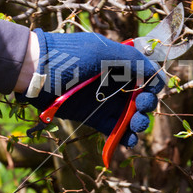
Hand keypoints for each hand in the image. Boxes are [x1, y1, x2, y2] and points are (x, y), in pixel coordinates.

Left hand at [16, 29, 164, 146]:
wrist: (36, 72)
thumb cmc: (69, 56)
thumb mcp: (103, 52)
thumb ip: (132, 61)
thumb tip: (156, 74)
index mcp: (120, 62)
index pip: (147, 75)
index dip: (154, 84)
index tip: (151, 90)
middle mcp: (116, 82)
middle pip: (142, 97)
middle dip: (147, 104)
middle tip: (141, 106)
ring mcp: (105, 101)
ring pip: (131, 115)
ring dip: (139, 122)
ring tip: (136, 126)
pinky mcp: (94, 117)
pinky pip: (114, 129)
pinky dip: (124, 137)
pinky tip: (128, 140)